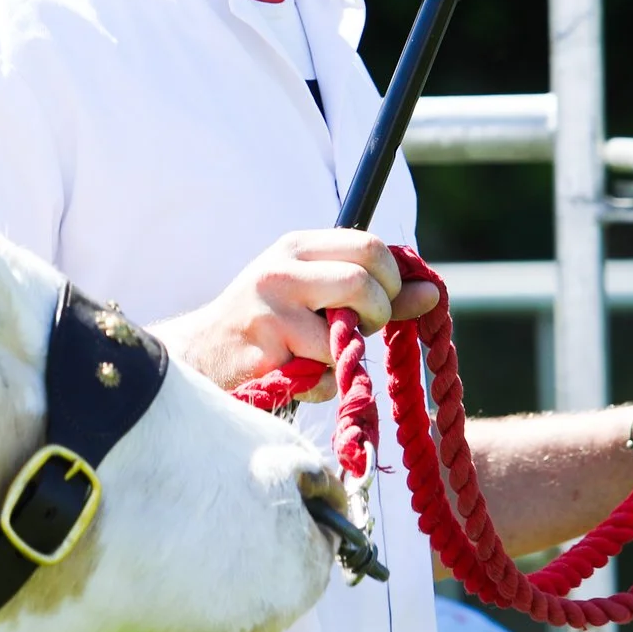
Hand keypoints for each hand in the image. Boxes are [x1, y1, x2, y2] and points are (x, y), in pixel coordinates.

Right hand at [152, 229, 444, 396]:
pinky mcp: (266, 354)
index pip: (369, 246)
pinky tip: (297, 376)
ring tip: (320, 357)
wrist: (200, 354)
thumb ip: (372, 289)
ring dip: (345, 357)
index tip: (383, 301)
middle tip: (359, 330)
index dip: (392, 279)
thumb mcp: (314, 291)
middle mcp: (282, 271)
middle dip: (376, 314)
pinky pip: (323, 376)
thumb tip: (432, 292)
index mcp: (297, 247)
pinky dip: (323, 386)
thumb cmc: (267, 321)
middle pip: (362, 282)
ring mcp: (271, 312)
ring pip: (345, 336)